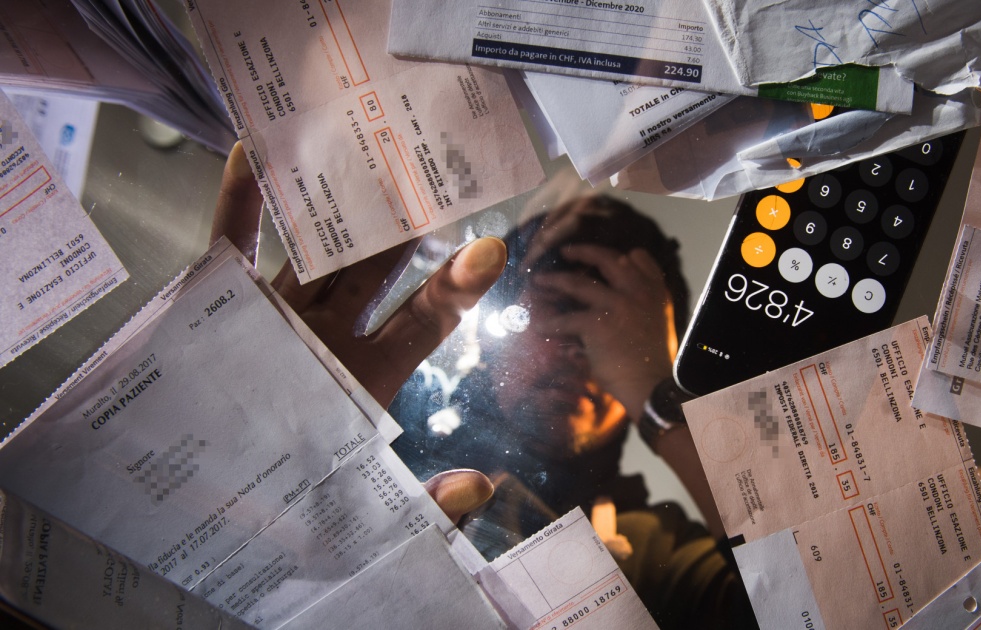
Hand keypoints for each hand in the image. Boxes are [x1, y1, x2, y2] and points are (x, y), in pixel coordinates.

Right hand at [211, 141, 500, 516]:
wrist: (199, 520)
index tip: (494, 248)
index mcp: (370, 376)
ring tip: (363, 152)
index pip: (426, 321)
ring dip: (338, 206)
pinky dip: (241, 203)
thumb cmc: (288, 514)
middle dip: (406, 226)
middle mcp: (331, 337)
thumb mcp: (365, 516)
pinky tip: (253, 152)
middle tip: (430, 174)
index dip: (459, 286)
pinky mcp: (227, 310)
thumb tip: (482, 487)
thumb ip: (425, 504)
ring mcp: (281, 318)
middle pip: (378, 272)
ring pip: (317, 251)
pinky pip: (233, 249)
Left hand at [531, 243, 676, 415]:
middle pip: (607, 259)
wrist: (653, 385)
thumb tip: (616, 300)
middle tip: (567, 252)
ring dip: (555, 281)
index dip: (623, 255)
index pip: (639, 258)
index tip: (609, 256)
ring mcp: (617, 304)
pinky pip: (566, 319)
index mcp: (655, 291)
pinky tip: (541, 327)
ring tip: (540, 280)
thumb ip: (641, 304)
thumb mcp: (658, 322)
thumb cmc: (653, 361)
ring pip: (577, 283)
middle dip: (583, 251)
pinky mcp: (597, 324)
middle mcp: (637, 292)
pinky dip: (551, 324)